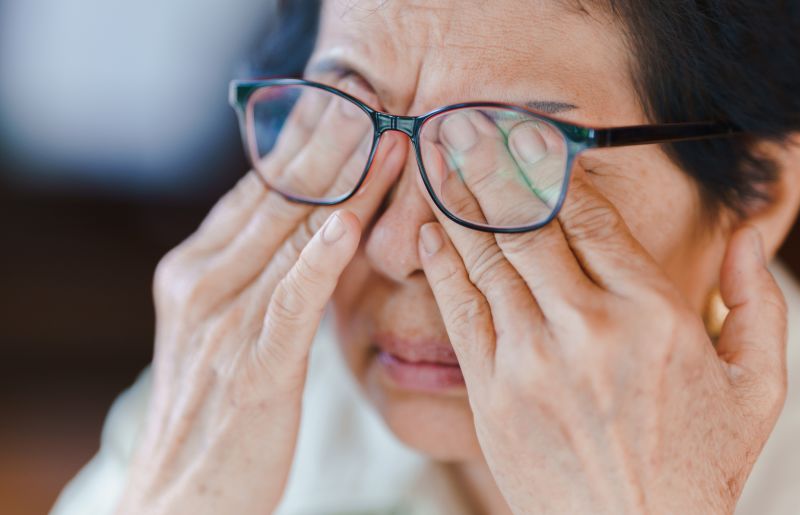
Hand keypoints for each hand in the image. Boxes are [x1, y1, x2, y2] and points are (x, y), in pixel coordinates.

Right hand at [117, 80, 403, 513]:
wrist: (182, 494)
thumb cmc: (216, 411)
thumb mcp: (222, 327)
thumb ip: (254, 275)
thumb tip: (303, 228)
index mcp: (194, 270)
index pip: (258, 192)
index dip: (310, 148)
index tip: (357, 112)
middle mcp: (203, 284)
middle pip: (281, 202)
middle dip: (337, 152)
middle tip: (386, 109)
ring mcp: (225, 323)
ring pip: (294, 239)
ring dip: (347, 189)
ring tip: (391, 144)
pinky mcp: (256, 368)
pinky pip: (291, 302)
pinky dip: (319, 261)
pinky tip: (350, 225)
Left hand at [417, 113, 787, 513]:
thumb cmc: (701, 466)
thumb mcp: (758, 388)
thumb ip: (758, 305)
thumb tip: (747, 238)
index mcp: (654, 315)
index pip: (594, 220)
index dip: (558, 173)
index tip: (535, 140)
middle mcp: (587, 328)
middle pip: (530, 225)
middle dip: (496, 168)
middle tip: (470, 127)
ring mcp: (532, 361)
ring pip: (488, 260)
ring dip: (460, 203)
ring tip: (440, 159)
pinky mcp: (492, 395)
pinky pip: (461, 313)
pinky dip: (443, 265)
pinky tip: (432, 230)